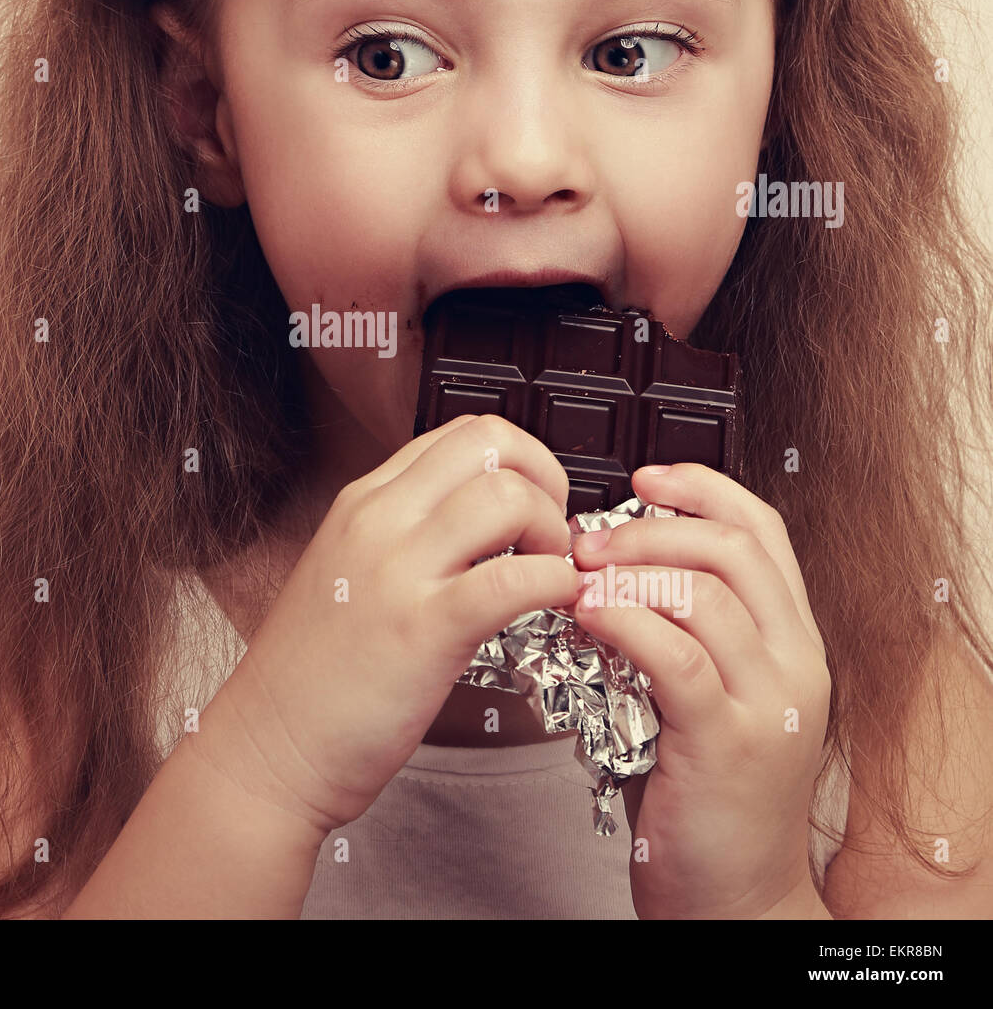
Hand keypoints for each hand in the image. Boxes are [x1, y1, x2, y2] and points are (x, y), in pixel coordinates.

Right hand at [208, 415, 580, 836]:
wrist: (267, 747)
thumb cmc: (313, 676)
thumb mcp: (347, 570)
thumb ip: (404, 535)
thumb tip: (478, 521)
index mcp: (363, 502)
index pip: (461, 433)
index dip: (518, 459)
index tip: (533, 503)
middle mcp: (379, 520)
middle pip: (491, 442)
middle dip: (545, 479)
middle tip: (550, 533)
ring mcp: (398, 571)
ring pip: (507, 497)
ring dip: (552, 531)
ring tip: (547, 574)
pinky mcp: (424, 630)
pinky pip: (514, 578)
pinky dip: (555, 583)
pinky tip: (554, 605)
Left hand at [571, 462, 830, 918]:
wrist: (732, 894)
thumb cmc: (701, 788)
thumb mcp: (704, 689)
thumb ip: (680, 625)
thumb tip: (606, 561)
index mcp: (790, 638)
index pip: (760, 529)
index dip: (701, 487)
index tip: (644, 476)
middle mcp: (794, 660)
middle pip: (731, 548)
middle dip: (649, 527)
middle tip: (587, 539)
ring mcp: (768, 701)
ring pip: (704, 593)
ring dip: (628, 570)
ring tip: (576, 577)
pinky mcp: (729, 743)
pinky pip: (677, 656)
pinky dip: (624, 621)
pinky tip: (586, 614)